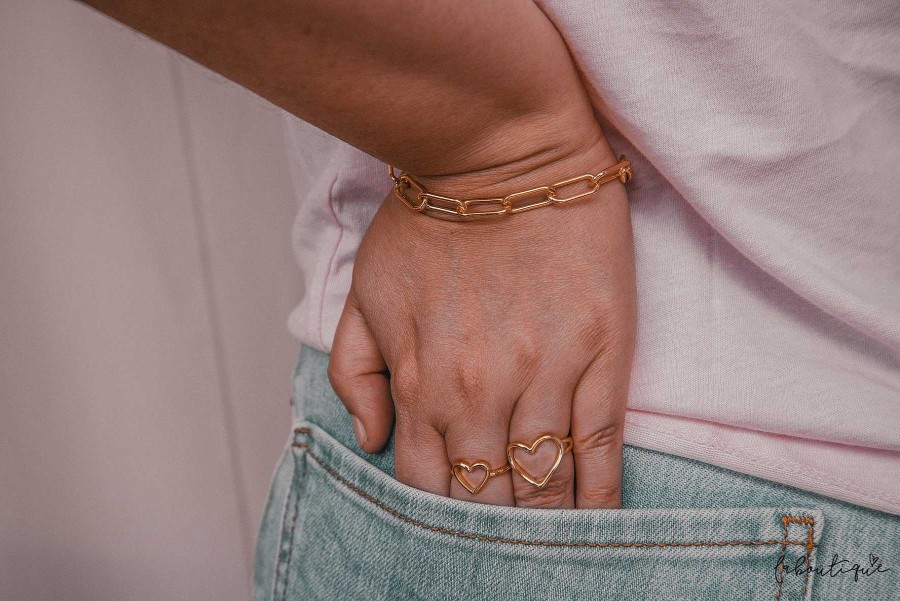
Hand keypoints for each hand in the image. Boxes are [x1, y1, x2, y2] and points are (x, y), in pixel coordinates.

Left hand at [327, 132, 636, 508]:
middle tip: (504, 544)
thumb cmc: (427, 222)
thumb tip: (373, 439)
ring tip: (550, 541)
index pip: (427, 483)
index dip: (440, 514)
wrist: (500, 155)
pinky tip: (597, 518)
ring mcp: (546, 375)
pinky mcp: (601, 353)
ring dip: (545, 520)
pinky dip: (599, 493)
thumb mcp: (364, 294)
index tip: (454, 529)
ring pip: (546, 481)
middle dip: (493, 525)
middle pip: (488, 494)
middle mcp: (481, 392)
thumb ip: (356, 373)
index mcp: (422, 382)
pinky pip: (602, 444)